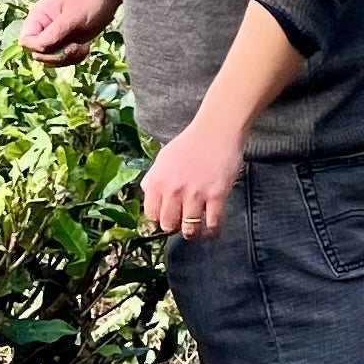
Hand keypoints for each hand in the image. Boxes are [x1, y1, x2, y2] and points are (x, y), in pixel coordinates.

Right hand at [18, 0, 117, 67]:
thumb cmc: (90, 0)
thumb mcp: (73, 17)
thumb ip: (55, 33)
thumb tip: (39, 48)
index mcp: (38, 16)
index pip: (26, 40)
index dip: (38, 48)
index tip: (59, 45)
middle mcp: (43, 28)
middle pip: (38, 53)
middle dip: (57, 56)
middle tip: (75, 47)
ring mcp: (54, 37)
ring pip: (50, 60)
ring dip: (67, 58)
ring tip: (82, 48)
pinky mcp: (65, 44)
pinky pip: (62, 60)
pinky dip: (74, 58)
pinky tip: (85, 49)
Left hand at [141, 112, 244, 240]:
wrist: (216, 130)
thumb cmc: (190, 143)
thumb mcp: (163, 158)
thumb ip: (153, 178)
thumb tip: (147, 194)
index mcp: (158, 181)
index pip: (151, 214)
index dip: (159, 218)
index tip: (168, 217)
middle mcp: (173, 189)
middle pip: (168, 225)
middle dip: (175, 227)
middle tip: (183, 222)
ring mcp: (195, 193)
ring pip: (190, 230)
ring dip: (193, 233)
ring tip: (197, 228)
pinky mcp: (216, 195)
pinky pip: (213, 225)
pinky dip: (213, 231)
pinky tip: (213, 228)